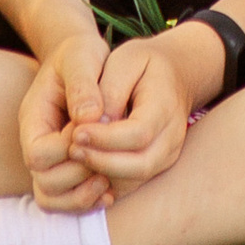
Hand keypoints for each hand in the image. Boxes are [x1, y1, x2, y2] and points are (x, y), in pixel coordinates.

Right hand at [18, 31, 113, 210]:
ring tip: (107, 180)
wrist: (83, 60)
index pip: (38, 154)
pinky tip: (111, 190)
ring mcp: (50, 159)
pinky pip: (67, 201)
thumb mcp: (82, 57)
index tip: (94, 133)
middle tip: (106, 161)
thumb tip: (91, 118)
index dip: (68, 150)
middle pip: (44, 181)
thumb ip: (83, 85)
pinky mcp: (67, 169)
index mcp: (33, 117)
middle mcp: (37, 143)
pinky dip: (87, 202)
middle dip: (78, 176)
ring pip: (51, 198)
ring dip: (81, 196)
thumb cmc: (80, 55)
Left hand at [67, 32, 198, 191]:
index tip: (76, 132)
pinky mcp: (156, 166)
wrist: (173, 74)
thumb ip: (109, 91)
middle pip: (140, 165)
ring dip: (102, 174)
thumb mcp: (125, 60)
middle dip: (102, 162)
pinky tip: (85, 167)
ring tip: (74, 156)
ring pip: (135, 180)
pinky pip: (130, 183)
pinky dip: (107, 181)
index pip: (138, 133)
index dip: (105, 138)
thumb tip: (93, 124)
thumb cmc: (143, 64)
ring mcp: (167, 155)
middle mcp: (172, 137)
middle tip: (71, 149)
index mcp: (165, 107)